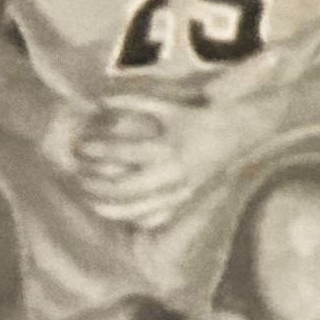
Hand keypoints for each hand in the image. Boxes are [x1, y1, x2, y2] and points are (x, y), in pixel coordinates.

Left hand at [71, 98, 246, 226]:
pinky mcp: (185, 200)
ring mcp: (180, 190)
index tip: (80, 147)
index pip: (125, 153)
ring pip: (137, 209)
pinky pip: (156, 217)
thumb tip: (100, 101)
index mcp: (169, 147)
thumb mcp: (169, 107)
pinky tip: (118, 213)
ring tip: (89, 198)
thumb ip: (134, 102)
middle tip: (78, 178)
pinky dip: (134, 218)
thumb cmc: (202, 117)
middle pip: (125, 188)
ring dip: (109, 206)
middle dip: (97, 185)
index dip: (98, 150)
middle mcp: (174, 173)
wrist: (241, 134)